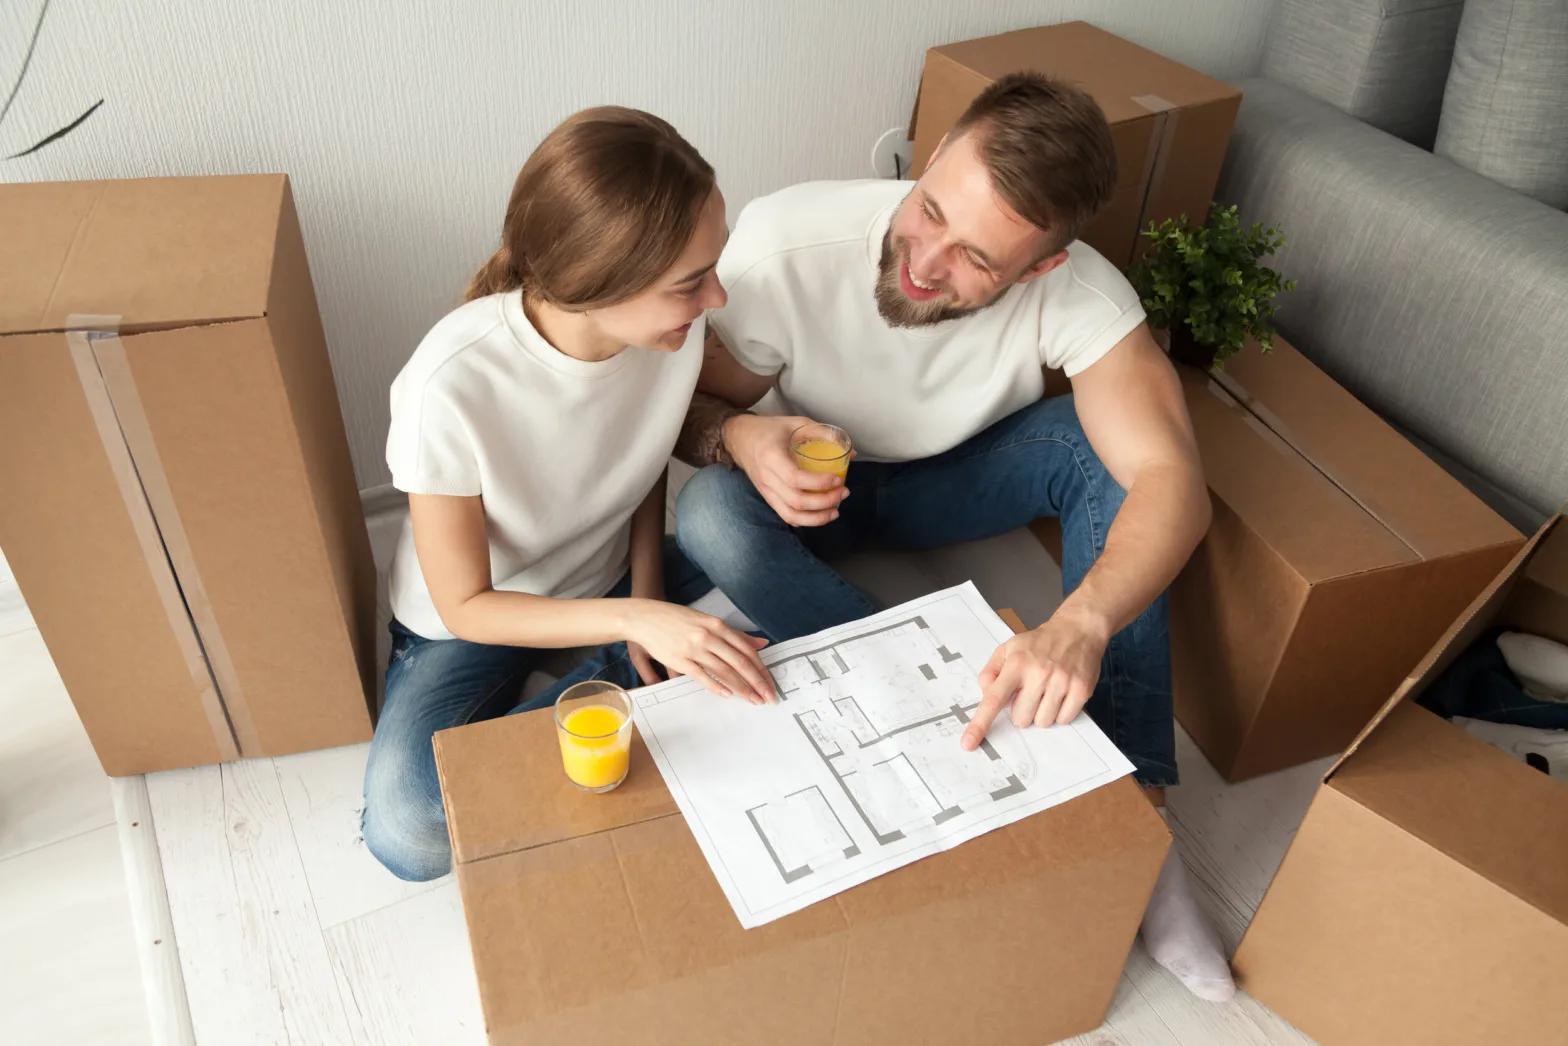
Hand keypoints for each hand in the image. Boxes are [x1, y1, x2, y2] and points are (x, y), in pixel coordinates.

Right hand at [625, 600, 774, 703]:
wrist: (645, 618)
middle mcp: (709, 636)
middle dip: (757, 682)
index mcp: (717, 625)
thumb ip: (735, 634)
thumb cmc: (678, 619)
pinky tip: (729, 695)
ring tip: (753, 700)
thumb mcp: (708, 621)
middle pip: (740, 663)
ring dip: (742, 688)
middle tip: (768, 697)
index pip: (747, 650)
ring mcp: (694, 648)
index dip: (761, 669)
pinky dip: (717, 686)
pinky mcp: (680, 660)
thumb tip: (760, 643)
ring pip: (724, 671)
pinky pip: (702, 676)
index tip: (770, 683)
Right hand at [723, 413, 849, 526]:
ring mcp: (765, 490)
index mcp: (771, 456)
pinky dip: (804, 520)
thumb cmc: (769, 429)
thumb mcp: (795, 423)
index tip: (837, 479)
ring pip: (790, 514)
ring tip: (835, 511)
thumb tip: (850, 453)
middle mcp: (766, 477)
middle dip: (824, 502)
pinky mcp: (767, 497)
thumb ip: (822, 433)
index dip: (818, 483)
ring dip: (816, 518)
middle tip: (843, 493)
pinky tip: (820, 515)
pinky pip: (785, 515)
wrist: (739, 438)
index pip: (794, 478)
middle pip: (796, 500)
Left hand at [960, 606, 1111, 750]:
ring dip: (1042, 713)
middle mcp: (1038, 673)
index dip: (980, 724)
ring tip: (1048, 691)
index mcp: (1016, 663)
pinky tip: (1061, 694)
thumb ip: (991, 672)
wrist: (1077, 629)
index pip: (994, 699)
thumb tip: (986, 695)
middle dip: (1023, 711)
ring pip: (1042, 722)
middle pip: (1021, 719)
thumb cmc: (1040, 642)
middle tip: (1031, 692)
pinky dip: (1060, 713)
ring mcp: (1061, 681)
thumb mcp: (1008, 648)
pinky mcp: (1081, 689)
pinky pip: (1064, 720)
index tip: (968, 743)